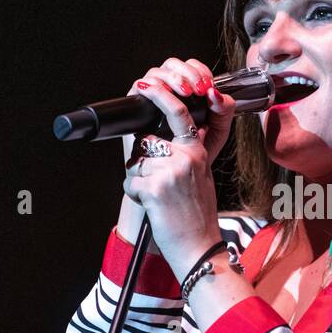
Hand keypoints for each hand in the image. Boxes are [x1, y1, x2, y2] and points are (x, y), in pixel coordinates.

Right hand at [120, 58, 235, 170]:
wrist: (179, 173)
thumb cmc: (197, 151)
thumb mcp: (217, 130)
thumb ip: (224, 111)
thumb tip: (216, 93)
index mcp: (189, 90)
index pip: (192, 67)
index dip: (199, 71)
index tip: (207, 86)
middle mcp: (169, 89)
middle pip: (172, 64)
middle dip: (186, 73)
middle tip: (197, 89)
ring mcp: (153, 96)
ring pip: (157, 72)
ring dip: (172, 77)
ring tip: (185, 92)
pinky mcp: (138, 105)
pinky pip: (140, 85)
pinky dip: (151, 85)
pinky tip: (161, 93)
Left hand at [121, 58, 236, 278]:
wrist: (199, 248)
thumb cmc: (197, 214)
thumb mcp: (200, 175)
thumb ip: (186, 151)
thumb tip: (158, 135)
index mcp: (197, 151)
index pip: (179, 113)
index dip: (161, 95)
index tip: (146, 84)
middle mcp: (185, 157)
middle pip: (146, 141)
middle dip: (143, 161)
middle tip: (161, 185)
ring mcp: (170, 171)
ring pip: (136, 164)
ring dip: (140, 181)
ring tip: (160, 198)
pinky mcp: (155, 189)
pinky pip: (131, 183)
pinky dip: (137, 196)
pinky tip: (154, 206)